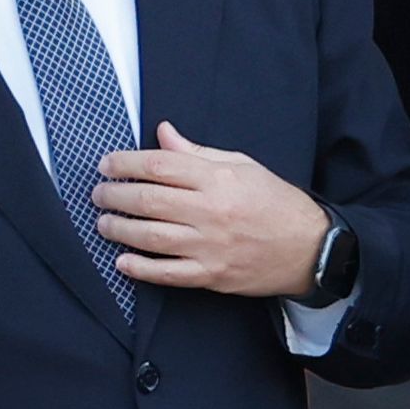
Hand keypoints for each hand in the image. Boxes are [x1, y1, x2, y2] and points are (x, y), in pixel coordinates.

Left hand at [93, 122, 331, 296]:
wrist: (310, 248)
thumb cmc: (275, 203)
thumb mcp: (242, 165)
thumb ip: (197, 153)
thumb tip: (162, 134)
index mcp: (219, 179)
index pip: (159, 165)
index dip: (125, 163)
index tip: (107, 164)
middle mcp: (211, 212)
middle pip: (149, 200)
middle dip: (116, 196)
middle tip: (99, 194)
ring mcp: (210, 246)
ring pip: (152, 236)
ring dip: (121, 229)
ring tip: (104, 224)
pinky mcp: (212, 275)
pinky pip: (169, 274)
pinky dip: (141, 269)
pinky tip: (123, 262)